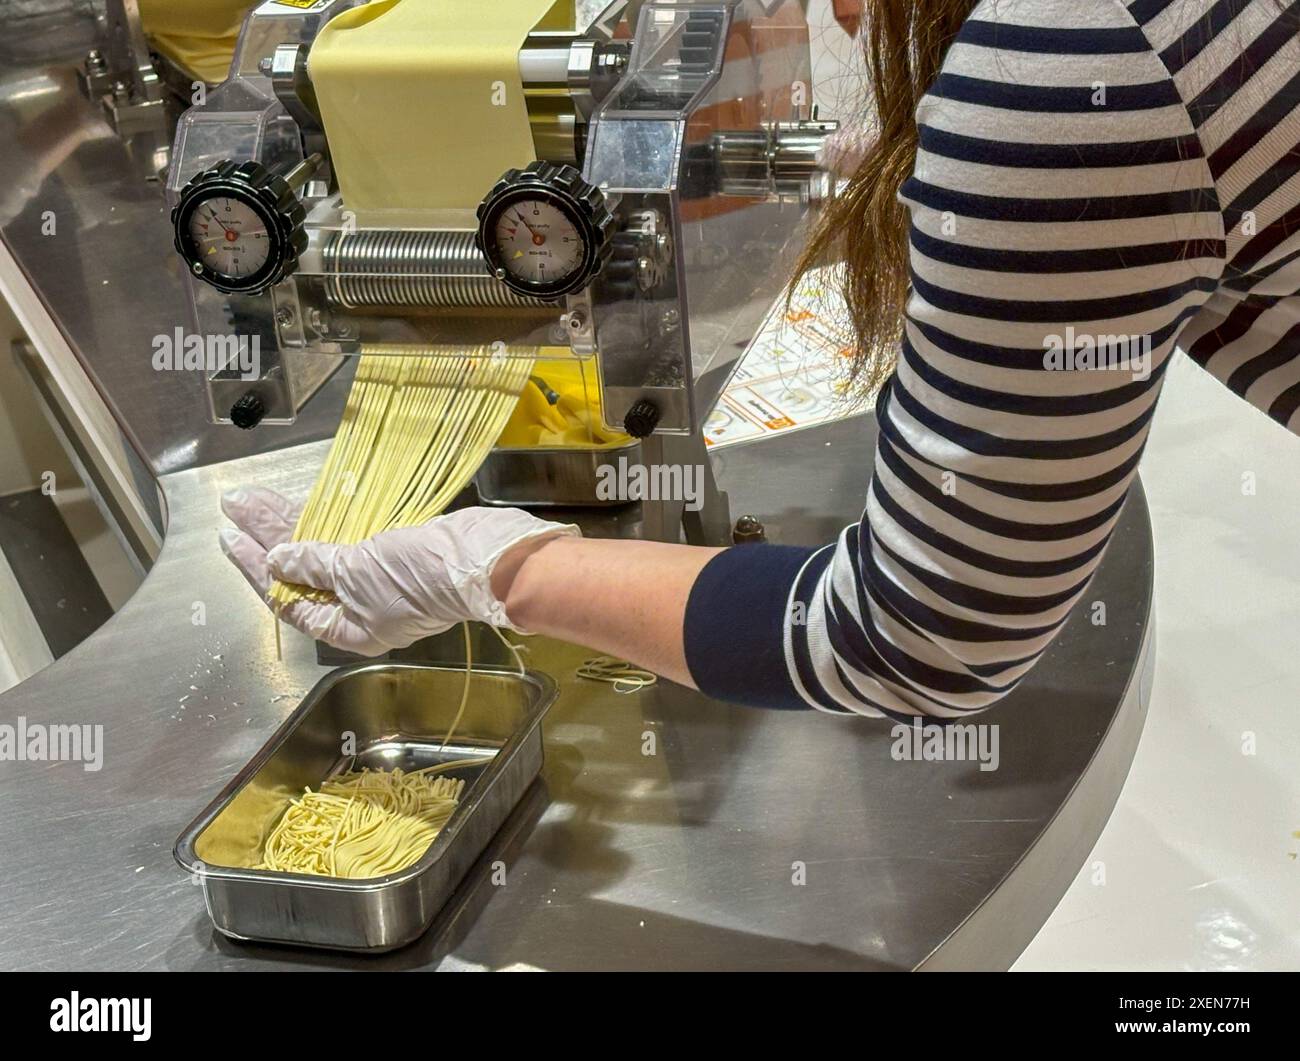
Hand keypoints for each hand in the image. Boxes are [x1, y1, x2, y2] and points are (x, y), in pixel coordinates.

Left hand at [218, 487, 578, 655]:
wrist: (481, 560)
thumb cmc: (419, 578)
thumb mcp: (357, 572)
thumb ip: (314, 563)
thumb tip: (278, 558)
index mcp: (351, 629)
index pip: (289, 600)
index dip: (259, 569)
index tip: (233, 538)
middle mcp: (362, 609)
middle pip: (303, 574)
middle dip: (268, 541)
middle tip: (235, 509)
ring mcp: (380, 580)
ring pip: (323, 552)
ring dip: (290, 524)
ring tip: (255, 498)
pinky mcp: (397, 553)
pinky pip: (348, 538)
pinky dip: (326, 521)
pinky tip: (304, 502)